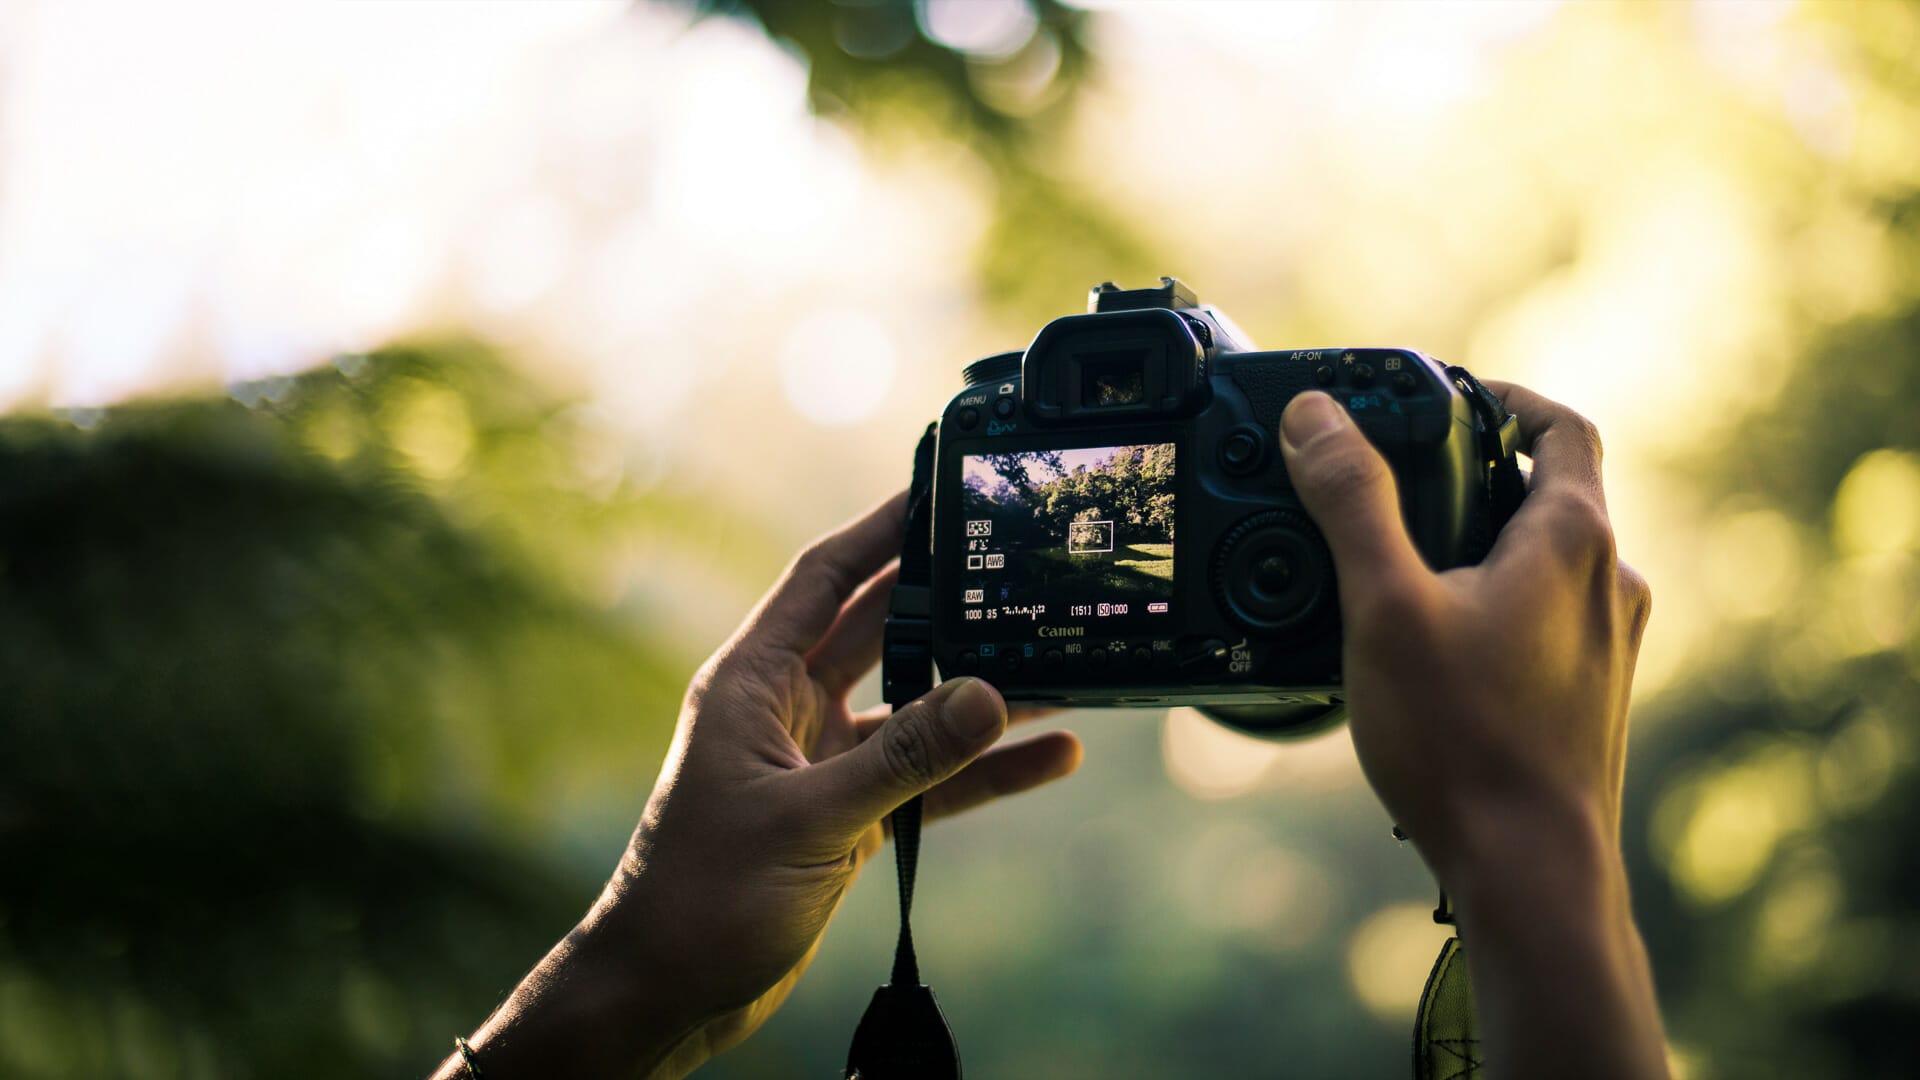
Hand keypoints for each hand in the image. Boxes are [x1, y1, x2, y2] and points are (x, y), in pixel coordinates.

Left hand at [436, 493, 1081, 1079]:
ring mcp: (821, 762)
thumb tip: (989, 696)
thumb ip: (904, 760)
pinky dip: (984, 770)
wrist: (668, 990)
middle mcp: (787, 710)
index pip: (823, 579)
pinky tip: (1049, 757)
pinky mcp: (849, 815)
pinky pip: (929, 778)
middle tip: (1017, 566)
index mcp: (753, 683)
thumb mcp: (810, 820)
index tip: (938, 491)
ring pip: (916, 708)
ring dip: (980, 693)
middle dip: (947, 602)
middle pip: (881, 631)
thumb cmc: (701, 898)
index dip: (879, 530)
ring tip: (1059, 664)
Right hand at [1278, 384, 1667, 1078]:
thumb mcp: (1384, 605)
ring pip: (1547, 561)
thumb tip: (1315, 416)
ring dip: (1483, 544)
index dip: (1505, 397)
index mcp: (1574, 539)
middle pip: (1551, 491)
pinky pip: (1544, 620)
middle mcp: (1608, 583)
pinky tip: (1431, 646)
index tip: (1446, 398)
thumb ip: (1351, 501)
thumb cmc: (1465, 742)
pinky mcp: (1590, 698)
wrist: (1530, 871)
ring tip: (1400, 566)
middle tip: (1398, 481)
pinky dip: (1494, 605)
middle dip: (1475, 474)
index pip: (1561, 426)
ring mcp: (1607, 646)